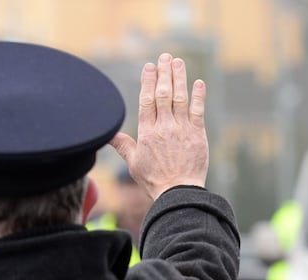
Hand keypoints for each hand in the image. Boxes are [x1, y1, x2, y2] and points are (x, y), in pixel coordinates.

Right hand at [110, 53, 208, 200]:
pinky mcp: (198, 135)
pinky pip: (198, 111)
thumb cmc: (154, 181)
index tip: (150, 67)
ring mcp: (182, 129)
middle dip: (164, 73)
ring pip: (180, 98)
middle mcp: (164, 127)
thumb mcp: (134, 163)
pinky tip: (198, 83)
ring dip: (179, 78)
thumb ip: (123, 145)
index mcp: (147, 132)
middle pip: (163, 94)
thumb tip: (108, 135)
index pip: (147, 100)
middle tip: (165, 57)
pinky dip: (198, 96)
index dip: (148, 81)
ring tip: (178, 62)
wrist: (178, 193)